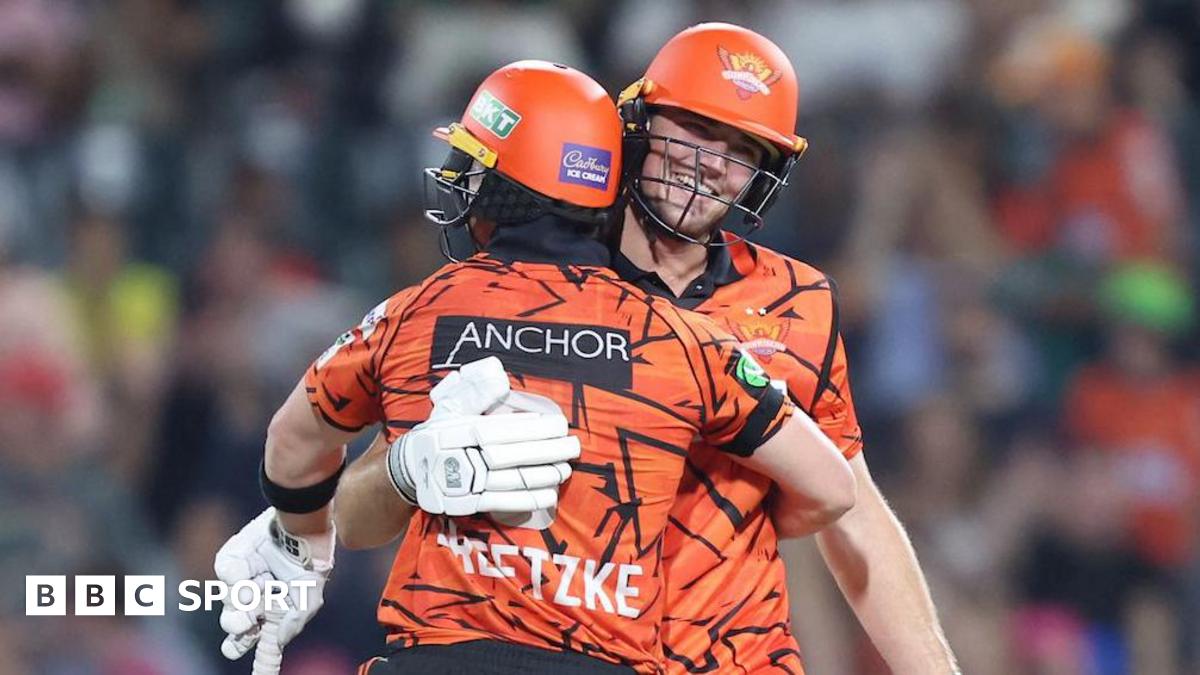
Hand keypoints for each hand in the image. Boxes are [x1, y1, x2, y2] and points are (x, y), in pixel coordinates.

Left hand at [213, 508, 332, 663]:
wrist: (300, 529)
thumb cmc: (309, 564)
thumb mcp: (309, 599)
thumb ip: (292, 624)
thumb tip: (276, 641)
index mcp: (274, 612)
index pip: (261, 643)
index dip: (259, 660)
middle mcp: (255, 600)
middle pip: (236, 629)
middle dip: (238, 634)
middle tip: (247, 625)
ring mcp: (241, 582)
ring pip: (229, 608)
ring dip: (243, 606)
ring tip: (260, 592)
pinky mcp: (231, 563)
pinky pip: (226, 579)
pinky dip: (238, 580)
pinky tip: (252, 574)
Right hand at [387, 356, 579, 519]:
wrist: (410, 469)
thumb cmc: (439, 434)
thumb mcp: (450, 406)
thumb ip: (476, 392)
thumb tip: (500, 376)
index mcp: (463, 429)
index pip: (506, 428)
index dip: (536, 428)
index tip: (560, 425)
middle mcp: (465, 456)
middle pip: (514, 455)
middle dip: (548, 451)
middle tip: (573, 447)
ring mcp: (467, 483)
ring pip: (512, 480)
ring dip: (543, 475)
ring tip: (565, 469)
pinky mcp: (468, 504)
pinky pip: (503, 503)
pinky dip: (528, 500)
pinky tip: (549, 494)